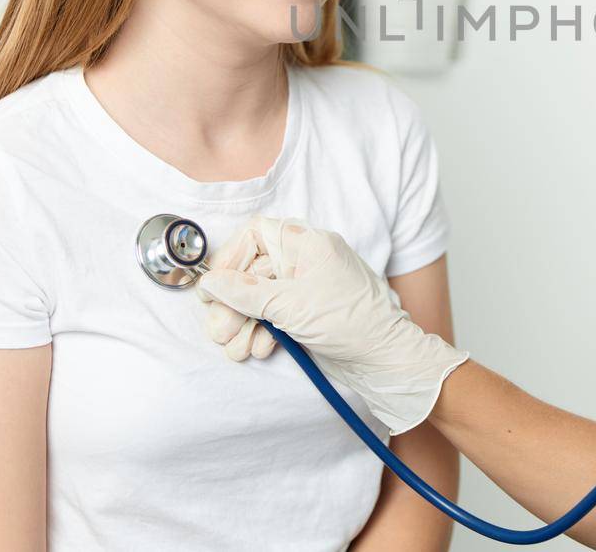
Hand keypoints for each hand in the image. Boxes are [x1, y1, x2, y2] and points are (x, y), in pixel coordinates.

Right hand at [196, 216, 469, 434]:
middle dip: (233, 303)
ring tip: (236, 347)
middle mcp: (307, 260)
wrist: (385, 359)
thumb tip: (210, 282)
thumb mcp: (290, 305)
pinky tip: (259, 348)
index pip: (256, 234)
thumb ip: (245, 292)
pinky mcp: (308, 311)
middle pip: (253, 271)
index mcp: (308, 244)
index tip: (214, 287)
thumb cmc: (350, 322)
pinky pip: (274, 314)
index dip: (230, 258)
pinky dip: (262, 331)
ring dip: (244, 323)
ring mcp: (308, 287)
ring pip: (260, 297)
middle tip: (219, 331)